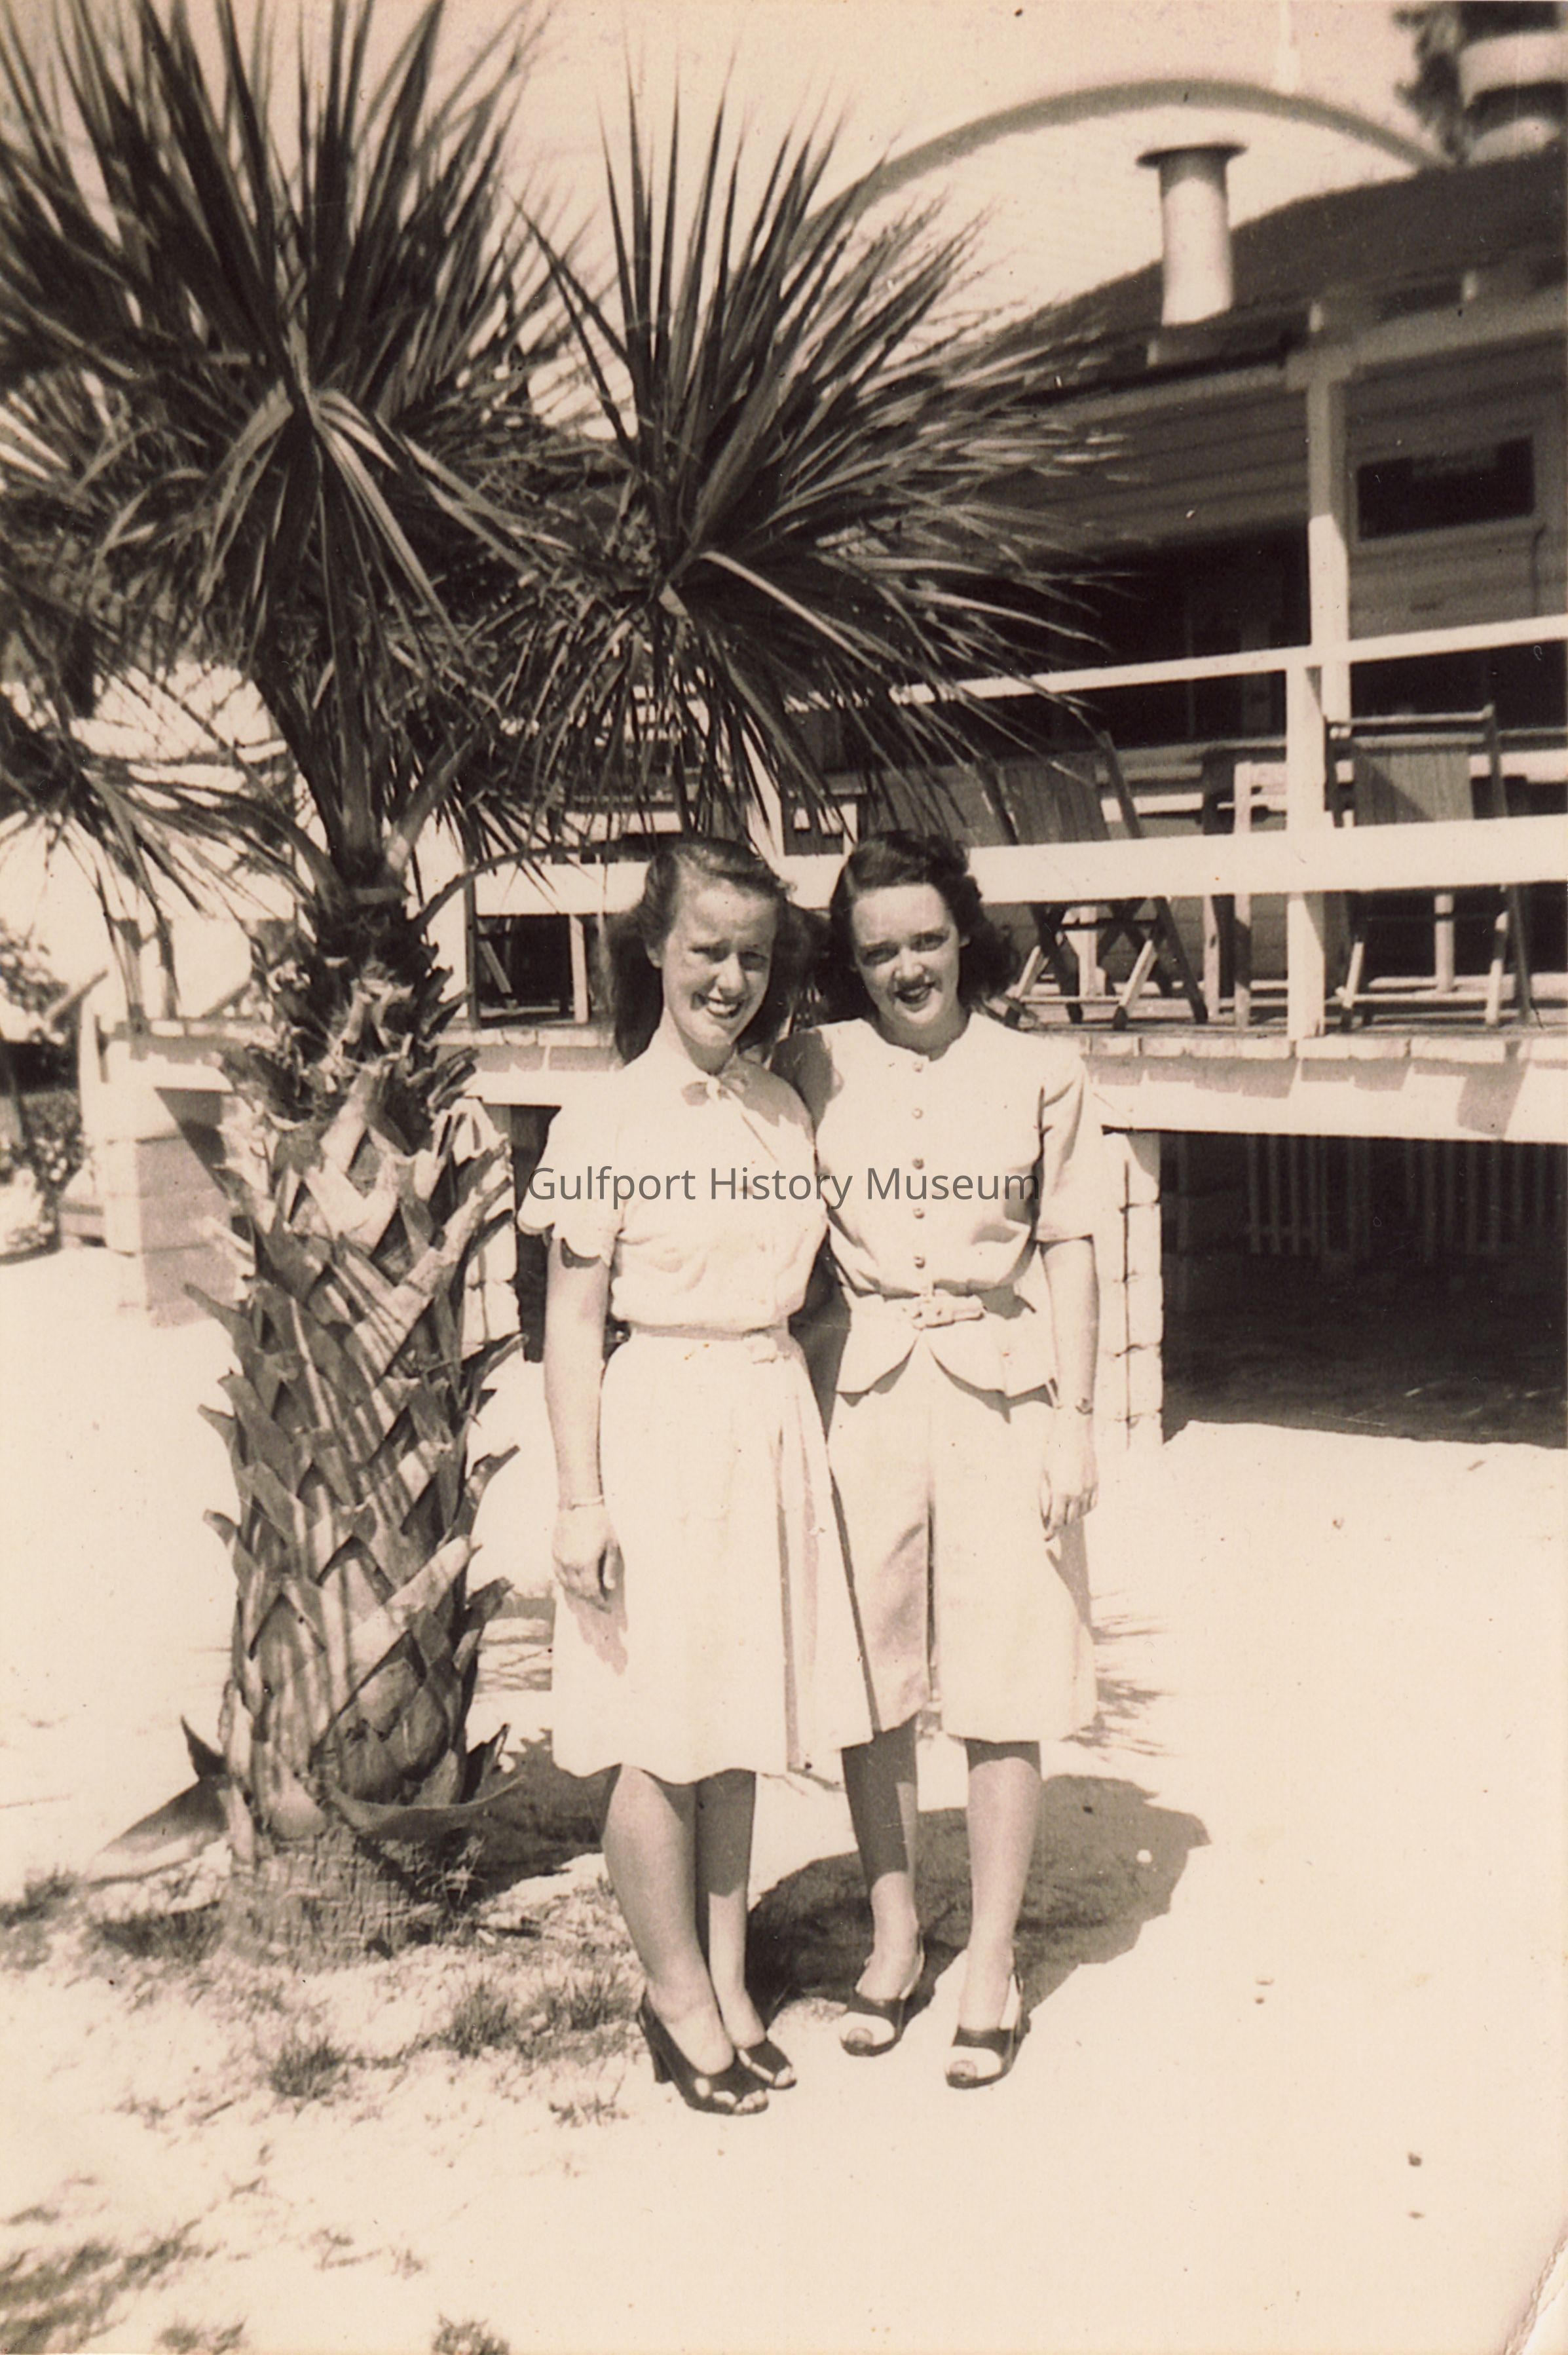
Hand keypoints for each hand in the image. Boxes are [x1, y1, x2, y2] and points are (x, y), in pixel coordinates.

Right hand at [552, 1503, 620, 1611]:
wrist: (578, 1505)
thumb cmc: (599, 1522)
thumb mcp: (611, 1545)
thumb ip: (609, 1568)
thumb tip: (609, 1588)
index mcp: (585, 1564)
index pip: (591, 1592)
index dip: (599, 1603)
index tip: (607, 1608)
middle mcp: (570, 1565)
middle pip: (579, 1592)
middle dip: (590, 1600)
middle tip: (600, 1603)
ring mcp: (559, 1560)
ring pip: (567, 1586)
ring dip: (578, 1594)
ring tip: (589, 1595)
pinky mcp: (554, 1554)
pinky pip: (559, 1576)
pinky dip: (567, 1584)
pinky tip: (574, 1584)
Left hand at [1040, 1412, 1097, 1541]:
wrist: (1073, 1432)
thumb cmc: (1053, 1451)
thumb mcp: (1043, 1475)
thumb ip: (1044, 1497)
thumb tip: (1044, 1515)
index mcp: (1061, 1492)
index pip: (1056, 1521)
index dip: (1050, 1532)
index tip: (1046, 1538)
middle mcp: (1077, 1494)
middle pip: (1069, 1520)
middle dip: (1059, 1524)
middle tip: (1051, 1523)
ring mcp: (1089, 1489)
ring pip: (1082, 1514)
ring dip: (1071, 1517)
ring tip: (1062, 1512)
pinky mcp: (1096, 1483)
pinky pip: (1092, 1504)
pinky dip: (1084, 1509)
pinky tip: (1077, 1506)